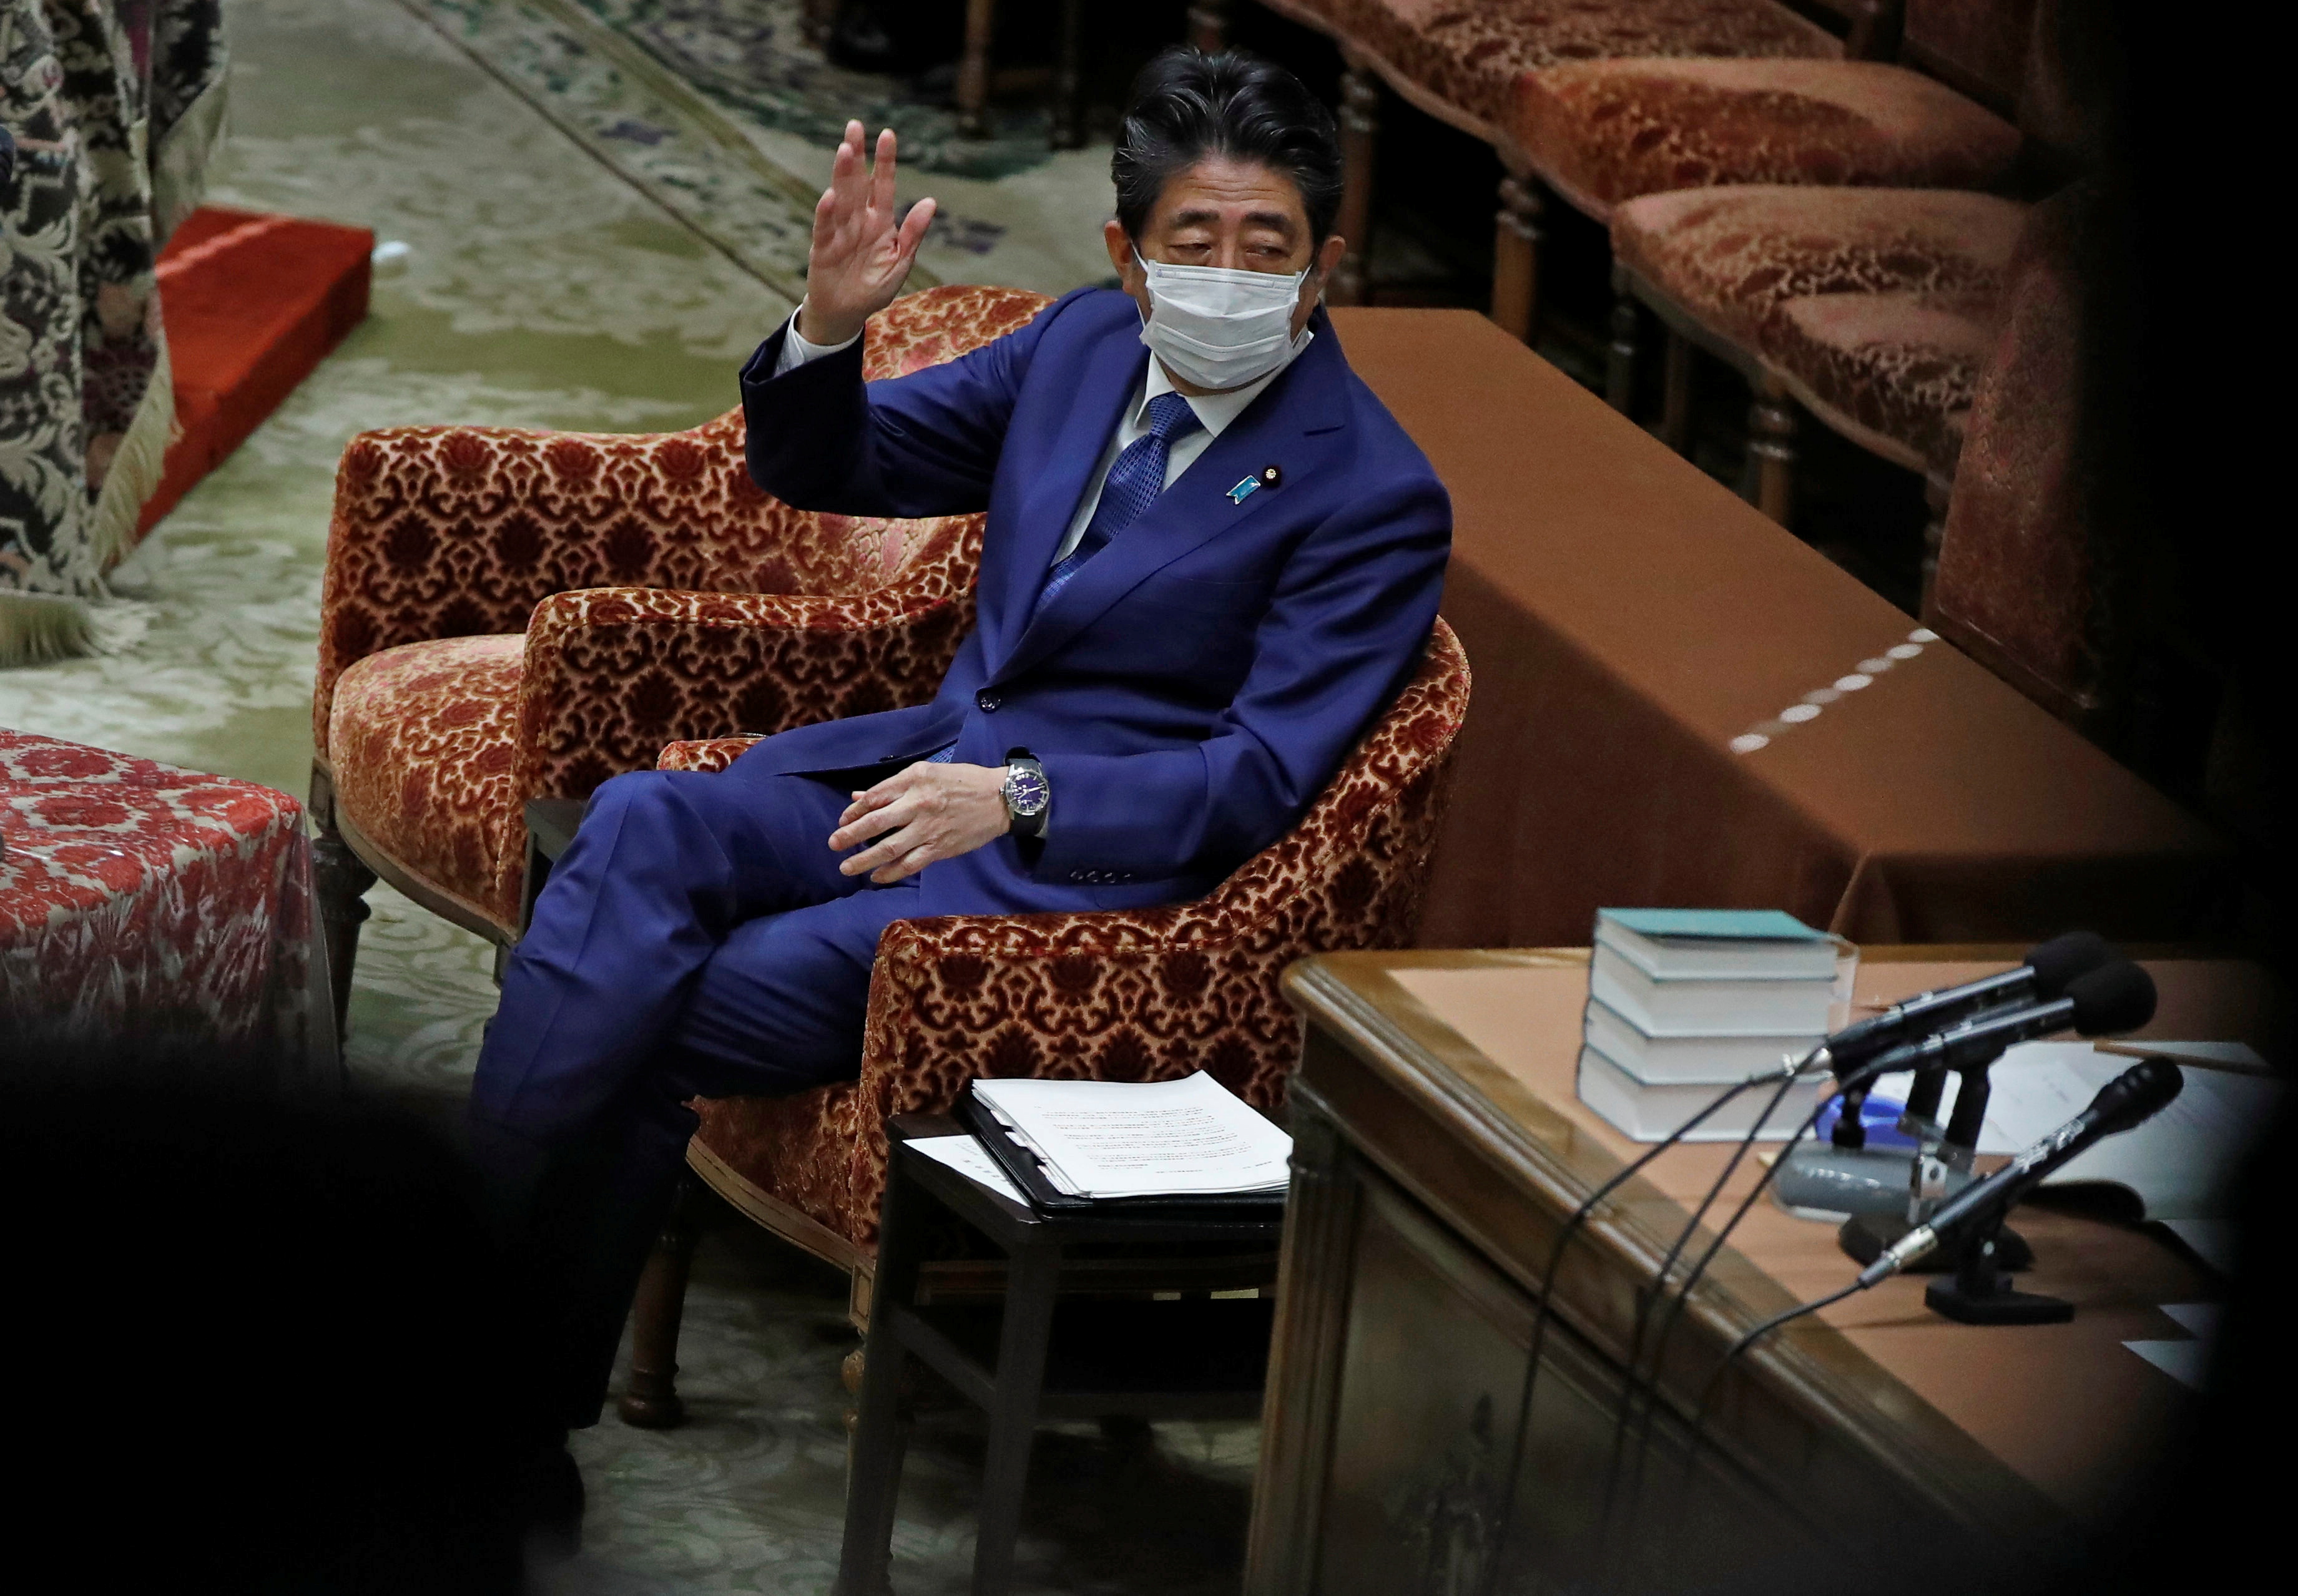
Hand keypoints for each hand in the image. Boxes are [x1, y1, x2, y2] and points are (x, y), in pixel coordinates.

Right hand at [798, 122, 935, 346]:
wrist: (847, 313)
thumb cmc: (874, 287)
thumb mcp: (900, 262)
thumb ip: (913, 234)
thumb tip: (931, 202)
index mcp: (880, 221)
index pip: (882, 185)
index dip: (885, 161)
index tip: (887, 134)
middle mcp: (858, 220)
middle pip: (857, 182)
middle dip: (857, 155)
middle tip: (855, 126)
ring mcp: (839, 232)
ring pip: (840, 197)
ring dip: (842, 174)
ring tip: (845, 149)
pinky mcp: (823, 249)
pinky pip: (825, 228)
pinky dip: (826, 213)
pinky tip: (830, 195)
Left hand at [830, 760, 1008, 883]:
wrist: (1001, 798)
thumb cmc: (963, 781)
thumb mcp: (928, 773)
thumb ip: (893, 787)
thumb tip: (859, 797)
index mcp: (914, 780)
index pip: (874, 797)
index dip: (854, 811)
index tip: (843, 820)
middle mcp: (919, 803)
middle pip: (876, 823)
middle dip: (850, 835)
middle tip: (833, 844)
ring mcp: (929, 828)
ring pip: (889, 848)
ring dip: (864, 859)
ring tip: (847, 868)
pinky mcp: (941, 848)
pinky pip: (911, 864)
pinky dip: (891, 873)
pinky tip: (877, 877)